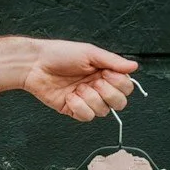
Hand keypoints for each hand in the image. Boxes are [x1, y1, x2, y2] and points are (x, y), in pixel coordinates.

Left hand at [23, 41, 137, 121]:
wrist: (35, 65)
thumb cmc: (60, 54)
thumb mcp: (89, 53)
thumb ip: (113, 61)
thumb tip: (134, 66)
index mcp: (105, 73)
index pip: (126, 87)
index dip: (119, 83)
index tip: (106, 73)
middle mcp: (98, 88)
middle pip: (120, 103)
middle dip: (108, 94)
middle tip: (94, 82)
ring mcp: (86, 100)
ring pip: (103, 111)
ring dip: (90, 99)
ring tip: (77, 87)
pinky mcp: (74, 110)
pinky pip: (86, 116)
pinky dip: (79, 106)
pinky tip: (69, 96)